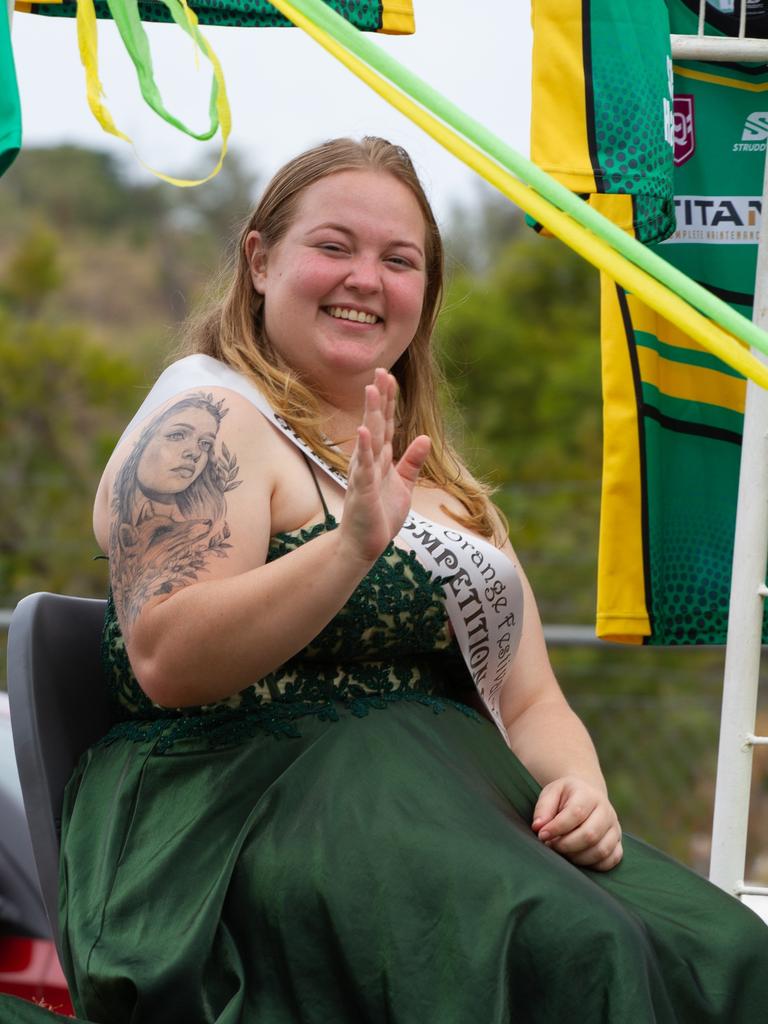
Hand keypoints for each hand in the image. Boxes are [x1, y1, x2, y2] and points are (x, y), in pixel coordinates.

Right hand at [340, 368, 430, 564]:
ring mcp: (364, 474)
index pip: (385, 424)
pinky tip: (364, 431)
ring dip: (370, 414)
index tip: (389, 376)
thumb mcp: (402, 484)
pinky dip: (364, 449)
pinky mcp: (363, 491)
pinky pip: (364, 467)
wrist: (364, 545)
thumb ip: (411, 461)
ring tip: (371, 390)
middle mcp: (369, 461)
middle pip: (376, 424)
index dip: (388, 401)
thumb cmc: (380, 515)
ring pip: (369, 439)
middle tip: (380, 371)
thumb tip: (424, 438)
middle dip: (379, 398)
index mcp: (379, 459)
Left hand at [531, 776, 622, 871]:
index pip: (576, 813)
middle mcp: (606, 811)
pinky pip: (611, 860)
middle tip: (551, 845)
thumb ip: (543, 808)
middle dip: (566, 845)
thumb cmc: (565, 797)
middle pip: (590, 835)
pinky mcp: (618, 842)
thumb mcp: (551, 793)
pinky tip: (577, 858)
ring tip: (562, 852)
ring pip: (601, 850)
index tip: (541, 834)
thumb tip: (538, 827)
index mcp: (588, 794)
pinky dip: (594, 864)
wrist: (586, 796)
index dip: (557, 827)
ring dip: (578, 857)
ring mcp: (615, 828)